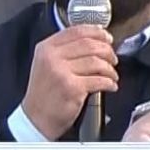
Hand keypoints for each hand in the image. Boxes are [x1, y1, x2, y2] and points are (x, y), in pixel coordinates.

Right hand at [21, 25, 118, 139]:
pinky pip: (99, 80)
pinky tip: (111, 85)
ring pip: (97, 62)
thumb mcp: (46, 65)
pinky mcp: (72, 88)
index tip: (107, 37)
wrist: (36, 119)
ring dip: (110, 69)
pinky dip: (110, 83)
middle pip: (89, 44)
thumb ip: (64, 50)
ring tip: (112, 74)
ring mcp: (62, 72)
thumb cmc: (44, 94)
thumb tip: (95, 41)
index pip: (76, 31)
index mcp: (46, 48)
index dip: (96, 32)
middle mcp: (52, 57)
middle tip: (113, 58)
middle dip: (107, 51)